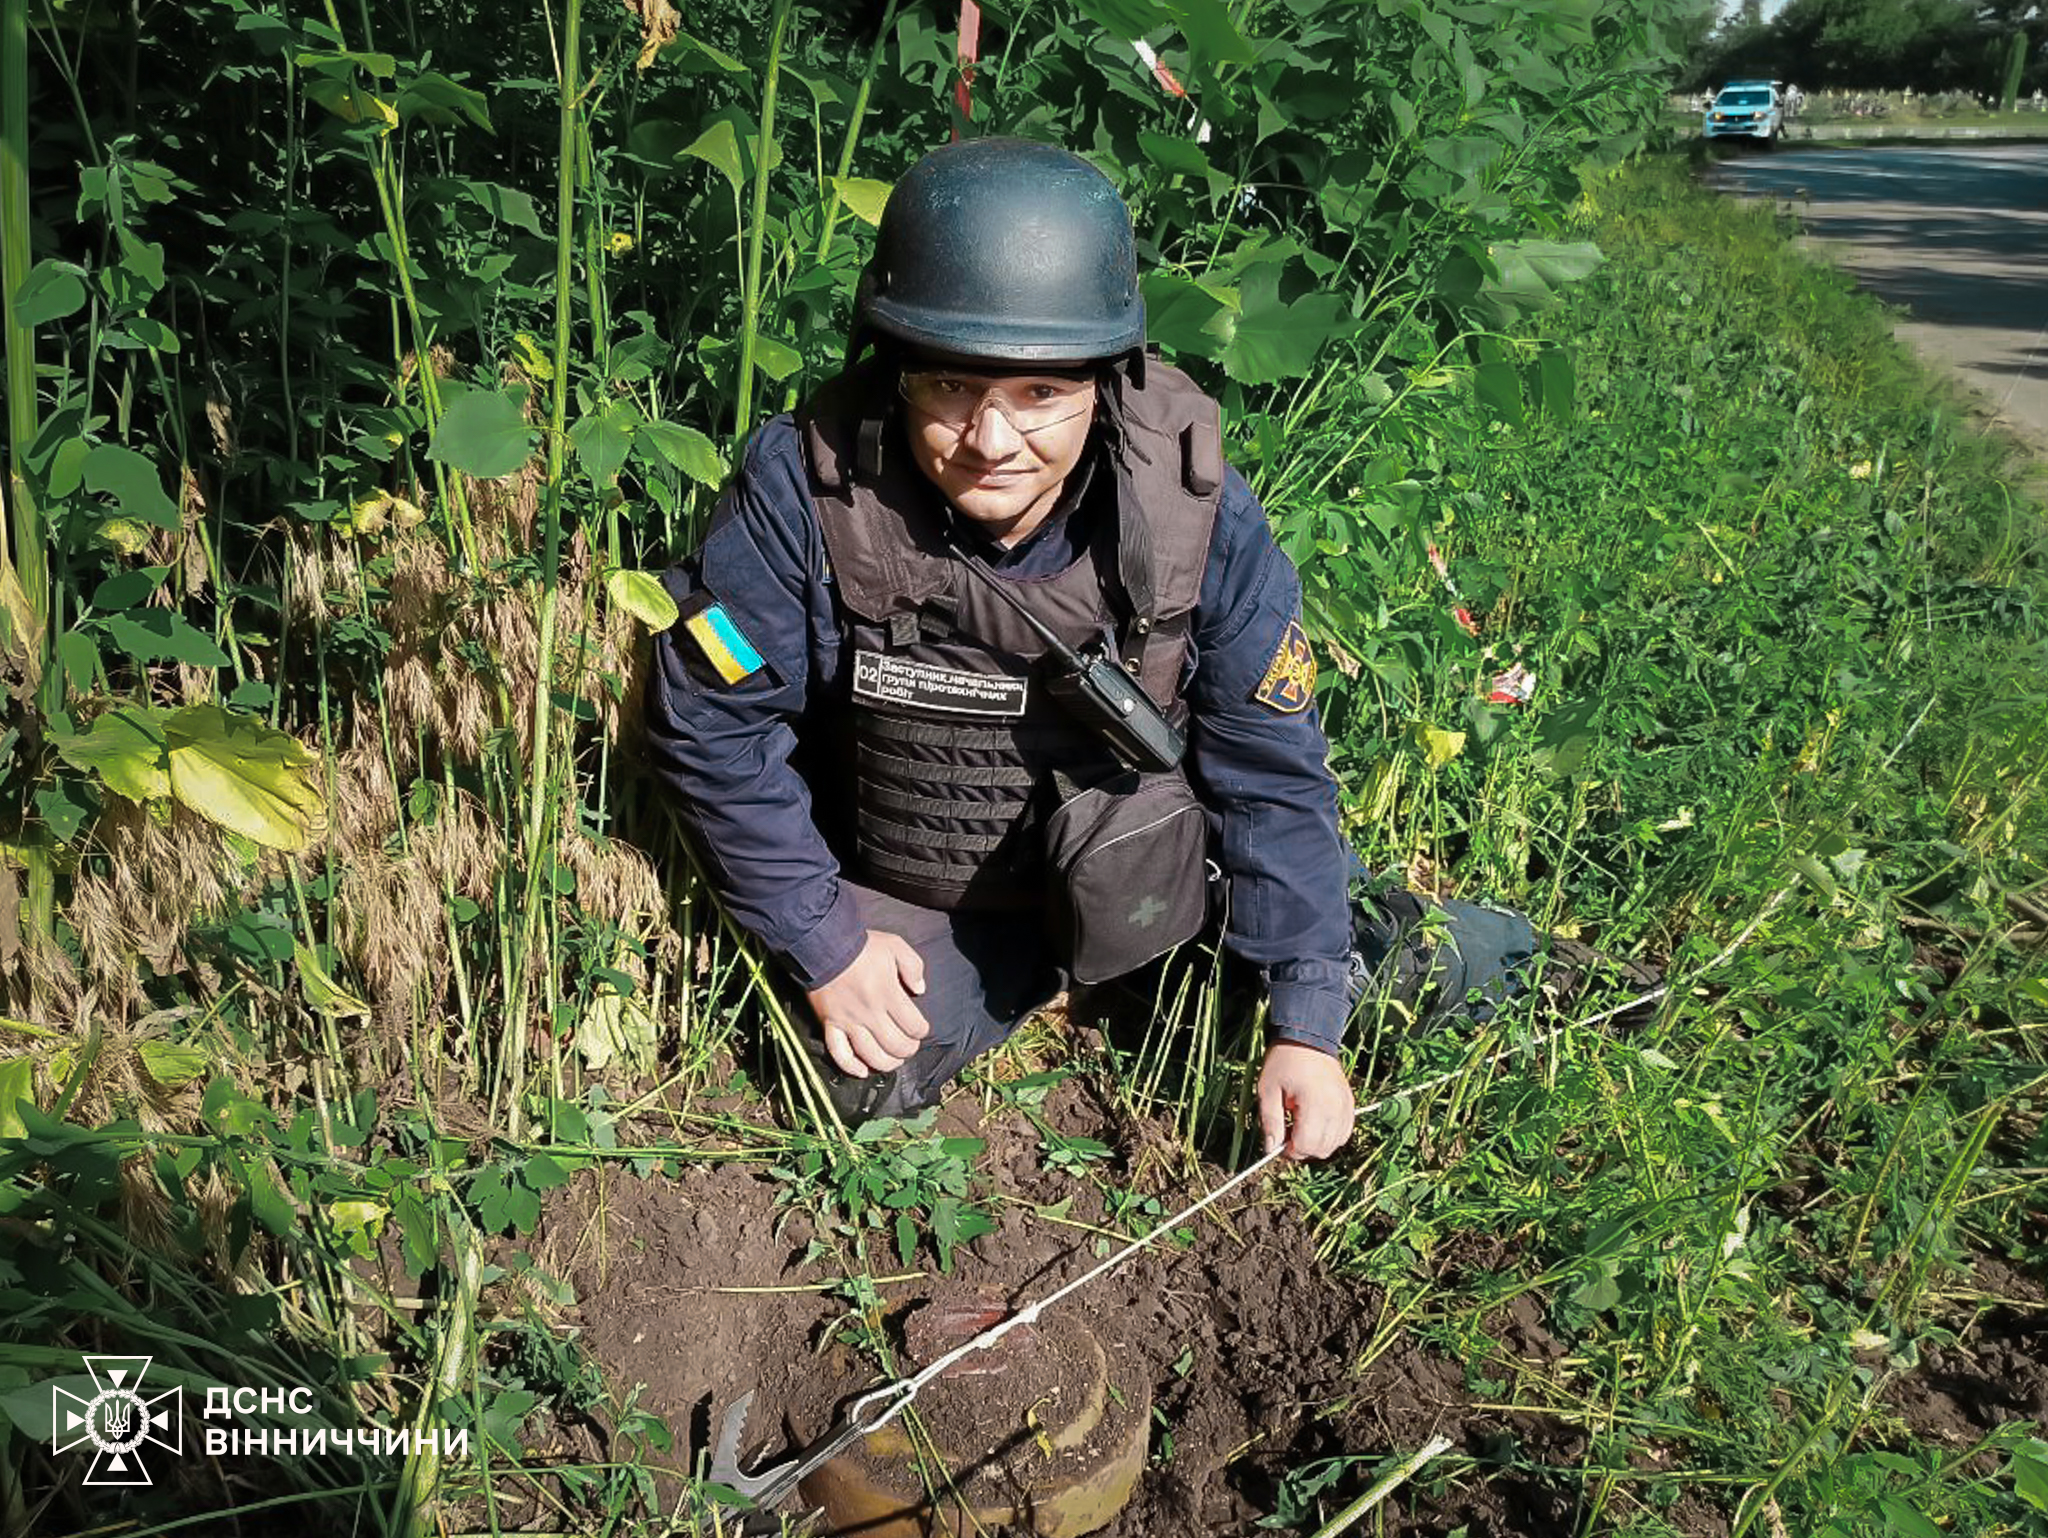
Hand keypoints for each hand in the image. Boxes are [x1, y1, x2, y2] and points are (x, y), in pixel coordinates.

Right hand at [806, 930, 932, 1077]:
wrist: (823, 944)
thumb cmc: (862, 946)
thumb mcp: (895, 946)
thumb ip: (914, 967)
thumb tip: (920, 990)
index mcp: (888, 994)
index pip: (913, 1025)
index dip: (921, 1030)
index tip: (921, 1028)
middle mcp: (869, 1013)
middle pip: (895, 1045)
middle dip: (908, 1049)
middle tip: (910, 1045)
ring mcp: (848, 1022)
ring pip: (870, 1054)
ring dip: (887, 1063)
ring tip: (894, 1059)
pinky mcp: (830, 1025)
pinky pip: (839, 1053)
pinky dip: (851, 1067)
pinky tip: (863, 1072)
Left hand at [1256, 1042, 1355, 1160]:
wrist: (1309, 1038)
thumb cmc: (1284, 1061)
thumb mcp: (1268, 1090)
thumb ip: (1270, 1121)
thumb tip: (1271, 1148)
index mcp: (1314, 1104)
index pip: (1306, 1145)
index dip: (1289, 1150)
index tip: (1278, 1142)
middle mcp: (1336, 1108)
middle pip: (1322, 1149)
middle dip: (1302, 1148)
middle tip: (1287, 1133)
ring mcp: (1346, 1106)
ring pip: (1335, 1144)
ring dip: (1317, 1143)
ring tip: (1301, 1125)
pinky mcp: (1350, 1103)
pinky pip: (1345, 1132)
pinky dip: (1331, 1135)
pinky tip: (1316, 1123)